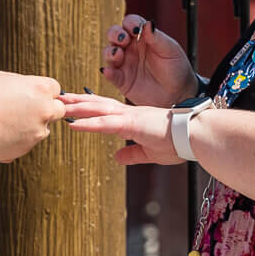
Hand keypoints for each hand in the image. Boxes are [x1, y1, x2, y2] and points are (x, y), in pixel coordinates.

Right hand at [0, 73, 66, 161]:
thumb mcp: (3, 79)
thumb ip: (25, 85)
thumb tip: (34, 91)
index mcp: (40, 89)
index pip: (55, 89)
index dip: (43, 92)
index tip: (32, 95)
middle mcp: (44, 110)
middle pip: (57, 110)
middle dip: (45, 110)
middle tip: (26, 110)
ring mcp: (37, 132)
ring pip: (42, 129)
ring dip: (30, 126)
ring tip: (4, 122)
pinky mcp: (26, 148)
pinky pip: (27, 142)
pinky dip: (18, 139)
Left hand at [58, 92, 183, 166]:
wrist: (196, 137)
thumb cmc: (178, 143)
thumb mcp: (150, 152)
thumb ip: (132, 154)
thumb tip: (116, 158)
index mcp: (134, 119)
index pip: (107, 109)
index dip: (89, 106)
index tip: (73, 105)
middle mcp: (130, 113)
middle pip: (98, 104)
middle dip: (78, 101)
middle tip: (58, 97)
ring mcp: (131, 116)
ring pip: (99, 109)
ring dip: (78, 107)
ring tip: (59, 105)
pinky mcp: (133, 124)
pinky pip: (106, 123)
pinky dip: (89, 123)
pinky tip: (73, 123)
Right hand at [101, 14, 196, 107]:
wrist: (179, 93)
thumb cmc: (176, 68)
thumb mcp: (170, 50)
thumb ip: (156, 37)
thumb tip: (147, 23)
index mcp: (143, 37)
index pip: (130, 23)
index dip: (130, 23)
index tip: (135, 29)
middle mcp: (131, 48)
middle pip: (114, 34)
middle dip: (114, 34)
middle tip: (123, 39)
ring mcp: (125, 64)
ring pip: (109, 53)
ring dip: (110, 51)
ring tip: (118, 54)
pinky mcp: (122, 80)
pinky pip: (111, 75)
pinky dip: (108, 72)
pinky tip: (109, 72)